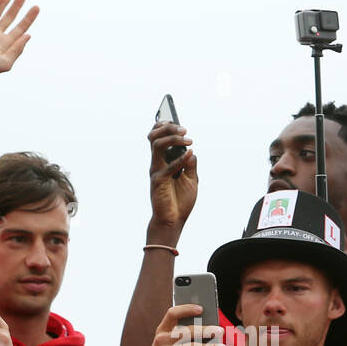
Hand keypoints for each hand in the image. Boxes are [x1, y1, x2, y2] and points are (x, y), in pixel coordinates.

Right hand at [147, 121, 197, 243]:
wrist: (174, 221)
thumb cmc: (180, 201)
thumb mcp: (192, 179)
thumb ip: (191, 165)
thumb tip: (191, 151)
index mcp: (163, 161)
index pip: (157, 137)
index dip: (164, 126)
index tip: (178, 124)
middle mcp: (157, 163)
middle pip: (154, 136)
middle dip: (168, 128)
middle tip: (184, 130)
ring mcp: (156, 171)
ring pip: (157, 145)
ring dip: (173, 138)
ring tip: (188, 139)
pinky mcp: (159, 181)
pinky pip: (168, 166)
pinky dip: (180, 159)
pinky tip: (191, 154)